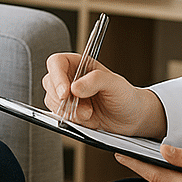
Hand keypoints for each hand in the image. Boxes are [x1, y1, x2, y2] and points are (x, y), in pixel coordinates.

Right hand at [41, 52, 165, 138]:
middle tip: (79, 107)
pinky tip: (86, 118)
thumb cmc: (126, 97)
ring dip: (68, 110)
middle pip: (49, 82)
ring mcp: (69, 96)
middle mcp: (71, 78)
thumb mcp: (115, 84)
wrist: (132, 119)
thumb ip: (96, 80)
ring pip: (51, 100)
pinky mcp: (69, 112)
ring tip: (88, 113)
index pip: (56, 63)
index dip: (57, 76)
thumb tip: (75, 87)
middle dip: (62, 98)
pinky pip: (58, 115)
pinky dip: (70, 119)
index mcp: (80, 64)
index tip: (65, 92)